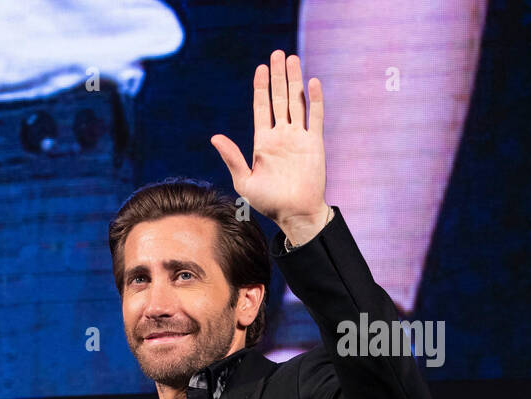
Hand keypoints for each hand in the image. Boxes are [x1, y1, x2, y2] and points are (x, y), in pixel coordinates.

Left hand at [210, 51, 330, 244]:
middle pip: (279, 98)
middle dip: (278, 76)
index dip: (261, 88)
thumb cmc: (267, 202)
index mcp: (263, 142)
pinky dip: (314, 100)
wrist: (294, 214)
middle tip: (277, 54)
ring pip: (297, 102)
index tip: (261, 68)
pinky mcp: (314, 143)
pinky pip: (315, 117)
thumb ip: (232, 157)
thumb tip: (215, 137)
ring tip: (292, 59)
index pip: (261, 108)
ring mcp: (298, 137)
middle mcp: (281, 136)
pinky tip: (311, 82)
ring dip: (294, 81)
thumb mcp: (244, 180)